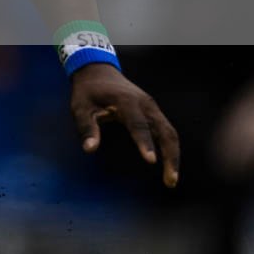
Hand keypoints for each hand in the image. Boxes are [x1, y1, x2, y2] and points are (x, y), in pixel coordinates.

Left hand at [69, 63, 180, 187]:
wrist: (98, 72)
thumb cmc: (87, 92)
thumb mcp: (80, 107)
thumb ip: (86, 128)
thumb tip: (90, 149)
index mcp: (126, 101)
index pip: (138, 124)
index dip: (144, 142)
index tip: (151, 161)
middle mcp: (145, 104)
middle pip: (165, 131)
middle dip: (170, 156)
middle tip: (170, 182)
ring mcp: (152, 108)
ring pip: (170, 133)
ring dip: (174, 156)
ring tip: (171, 180)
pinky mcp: (154, 113)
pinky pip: (167, 132)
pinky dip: (170, 148)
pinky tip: (169, 166)